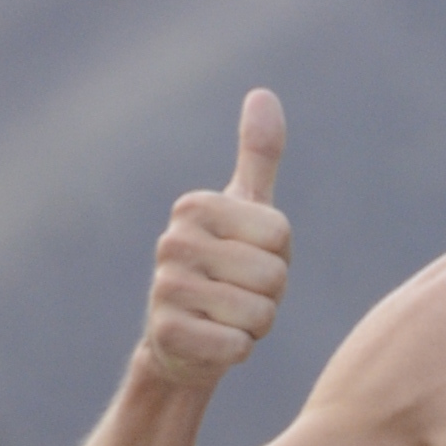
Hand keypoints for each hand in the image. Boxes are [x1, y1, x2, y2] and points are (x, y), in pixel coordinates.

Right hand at [142, 88, 289, 391]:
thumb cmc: (225, 268)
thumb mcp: (244, 209)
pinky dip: (237, 352)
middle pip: (273, 276)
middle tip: (238, 295)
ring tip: (226, 317)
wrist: (183, 341)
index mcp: (195, 207)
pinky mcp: (166, 334)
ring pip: (259, 314)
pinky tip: (213, 342)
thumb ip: (258, 155)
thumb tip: (263, 93)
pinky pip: (237, 347)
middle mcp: (173, 242)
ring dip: (255, 326)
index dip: (278, 259)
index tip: (249, 262)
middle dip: (270, 296)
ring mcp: (165, 288)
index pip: (280, 236)